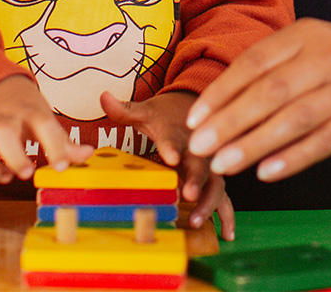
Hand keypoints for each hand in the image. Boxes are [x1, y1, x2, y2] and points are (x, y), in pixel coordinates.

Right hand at [0, 73, 92, 181]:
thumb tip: (88, 154)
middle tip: (27, 172)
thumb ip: (65, 142)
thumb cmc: (25, 112)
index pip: (44, 123)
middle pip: (4, 132)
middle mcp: (4, 119)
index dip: (54, 145)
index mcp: (29, 112)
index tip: (61, 167)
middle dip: (15, 156)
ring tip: (4, 175)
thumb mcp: (46, 120)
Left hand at [99, 90, 234, 240]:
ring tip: (196, 219)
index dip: (171, 147)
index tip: (169, 157)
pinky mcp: (215, 176)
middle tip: (188, 193)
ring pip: (215, 181)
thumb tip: (103, 96)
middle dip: (196, 178)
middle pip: (199, 162)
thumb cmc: (166, 114)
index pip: (173, 138)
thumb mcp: (145, 111)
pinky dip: (227, 214)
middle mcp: (196, 147)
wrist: (194, 106)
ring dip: (208, 201)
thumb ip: (125, 110)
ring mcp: (208, 164)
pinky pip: (224, 196)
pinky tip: (227, 233)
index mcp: (176, 131)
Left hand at [185, 18, 330, 182]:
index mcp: (305, 34)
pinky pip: (322, 143)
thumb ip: (270, 65)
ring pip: (293, 120)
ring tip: (221, 165)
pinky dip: (292, 159)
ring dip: (253, 144)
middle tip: (198, 146)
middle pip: (271, 92)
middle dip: (230, 121)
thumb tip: (218, 101)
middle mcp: (326, 58)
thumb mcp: (308, 46)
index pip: (255, 61)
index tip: (194, 118)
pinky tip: (265, 173)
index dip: (222, 90)